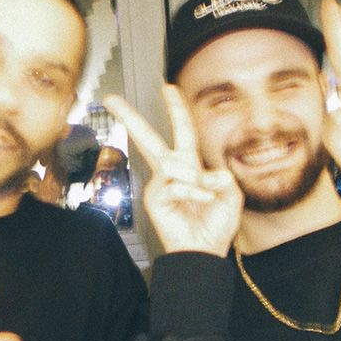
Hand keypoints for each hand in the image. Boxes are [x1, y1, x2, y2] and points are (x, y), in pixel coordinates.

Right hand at [105, 87, 241, 254]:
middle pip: (148, 138)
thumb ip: (222, 177)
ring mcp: (160, 184)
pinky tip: (201, 201)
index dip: (176, 109)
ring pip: (173, 163)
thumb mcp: (230, 194)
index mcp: (190, 167)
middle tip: (111, 99)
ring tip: (207, 194)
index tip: (168, 88)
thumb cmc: (215, 225)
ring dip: (196, 178)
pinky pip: (176, 183)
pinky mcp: (154, 198)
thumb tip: (209, 172)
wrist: (204, 252)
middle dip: (130, 117)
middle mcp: (171, 172)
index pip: (182, 131)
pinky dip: (194, 191)